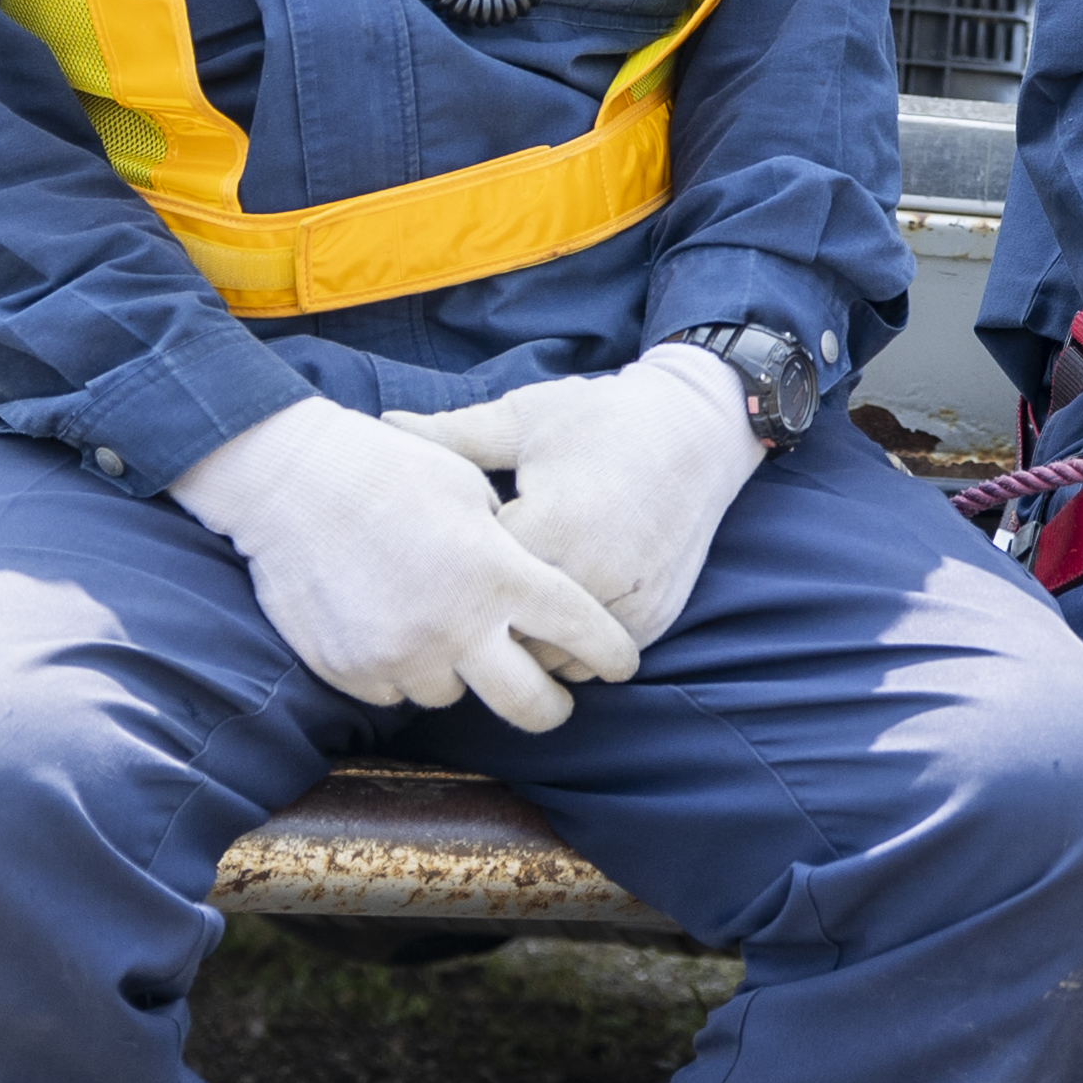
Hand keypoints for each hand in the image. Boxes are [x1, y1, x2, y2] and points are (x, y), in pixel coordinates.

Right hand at [168, 396, 634, 730]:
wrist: (290, 483)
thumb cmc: (388, 468)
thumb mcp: (470, 487)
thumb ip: (508, 542)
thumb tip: (532, 583)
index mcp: (498, 573)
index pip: (579, 630)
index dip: (611, 654)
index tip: (624, 666)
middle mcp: (455, 626)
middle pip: (528, 704)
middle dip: (552, 708)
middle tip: (556, 700)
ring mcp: (400, 656)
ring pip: (453, 696)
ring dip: (459, 673)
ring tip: (444, 631)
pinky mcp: (352, 673)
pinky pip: (395, 693)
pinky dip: (403, 672)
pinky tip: (392, 629)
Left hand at [388, 348, 765, 663]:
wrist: (699, 429)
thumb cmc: (603, 418)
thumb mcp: (526, 418)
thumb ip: (453, 435)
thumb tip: (383, 424)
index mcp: (553, 523)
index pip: (474, 581)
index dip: (445, 574)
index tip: (427, 560)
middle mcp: (594, 572)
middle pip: (506, 633)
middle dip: (478, 621)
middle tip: (451, 600)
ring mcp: (628, 602)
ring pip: (549, 660)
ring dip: (522, 644)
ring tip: (501, 612)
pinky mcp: (653, 618)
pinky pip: (592, 664)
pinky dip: (565, 652)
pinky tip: (546, 618)